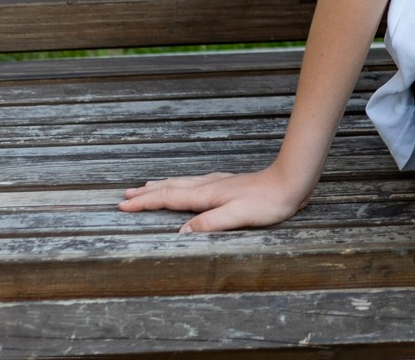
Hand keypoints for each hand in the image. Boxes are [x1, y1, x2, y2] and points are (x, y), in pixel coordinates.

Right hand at [119, 165, 310, 233]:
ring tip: (146, 186)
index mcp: (207, 196)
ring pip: (182, 183)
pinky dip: (181, 184)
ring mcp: (219, 183)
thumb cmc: (268, 202)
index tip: (123, 204)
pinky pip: (194, 183)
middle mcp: (209, 186)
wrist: (291, 181)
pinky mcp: (229, 184)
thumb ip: (209, 224)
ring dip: (162, 186)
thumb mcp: (237, 216)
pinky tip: (186, 185)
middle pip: (171, 188)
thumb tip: (181, 233)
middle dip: (147, 193)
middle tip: (125, 194)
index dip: (145, 202)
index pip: (168, 198)